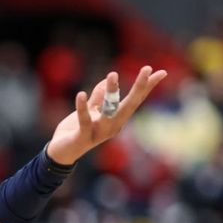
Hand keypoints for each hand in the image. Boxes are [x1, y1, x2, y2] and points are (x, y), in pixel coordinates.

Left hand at [47, 65, 167, 164]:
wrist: (60, 153)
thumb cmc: (76, 131)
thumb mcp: (90, 112)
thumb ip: (98, 99)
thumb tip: (106, 82)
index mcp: (116, 119)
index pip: (135, 100)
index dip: (147, 87)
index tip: (162, 72)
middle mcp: (112, 126)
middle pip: (129, 104)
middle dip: (139, 87)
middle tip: (147, 69)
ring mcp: (99, 133)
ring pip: (108, 111)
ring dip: (111, 92)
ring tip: (112, 74)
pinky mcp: (83, 137)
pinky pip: (84, 121)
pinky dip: (83, 108)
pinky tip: (81, 94)